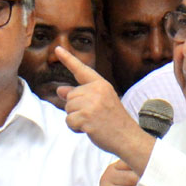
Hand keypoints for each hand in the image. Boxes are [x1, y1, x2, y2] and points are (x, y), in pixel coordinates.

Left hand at [55, 46, 154, 174]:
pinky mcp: (86, 117)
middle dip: (76, 109)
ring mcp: (91, 104)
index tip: (57, 48)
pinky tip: (89, 129)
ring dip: (76, 119)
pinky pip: (69, 121)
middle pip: (70, 96)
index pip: (81, 70)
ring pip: (68, 109)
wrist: (128, 137)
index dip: (68, 59)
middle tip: (94, 116)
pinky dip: (75, 128)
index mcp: (101, 85)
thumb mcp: (100, 102)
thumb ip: (80, 95)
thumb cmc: (114, 121)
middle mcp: (96, 91)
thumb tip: (60, 89)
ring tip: (93, 122)